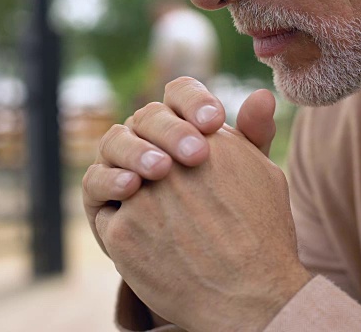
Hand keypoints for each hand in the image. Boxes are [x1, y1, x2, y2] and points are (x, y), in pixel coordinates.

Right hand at [82, 77, 276, 253]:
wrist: (210, 264)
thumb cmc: (231, 210)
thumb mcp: (247, 174)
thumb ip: (254, 136)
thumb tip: (265, 96)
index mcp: (181, 122)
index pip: (180, 95)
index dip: (194, 101)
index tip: (216, 121)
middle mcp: (147, 136)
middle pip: (149, 116)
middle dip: (173, 132)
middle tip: (197, 154)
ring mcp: (120, 163)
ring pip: (116, 140)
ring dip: (138, 152)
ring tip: (162, 170)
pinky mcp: (101, 197)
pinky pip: (95, 180)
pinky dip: (110, 180)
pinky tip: (132, 189)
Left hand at [94, 126, 311, 331]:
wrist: (253, 296)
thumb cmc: (265, 235)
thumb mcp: (266, 175)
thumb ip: (253, 134)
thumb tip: (258, 94)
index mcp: (208, 141)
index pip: (169, 109)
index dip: (171, 128)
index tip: (187, 154)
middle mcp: (172, 162)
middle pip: (137, 137)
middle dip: (148, 158)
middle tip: (165, 181)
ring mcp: (143, 197)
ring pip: (117, 175)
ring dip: (131, 189)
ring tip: (161, 216)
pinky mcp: (121, 233)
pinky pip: (109, 215)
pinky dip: (122, 226)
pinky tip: (153, 246)